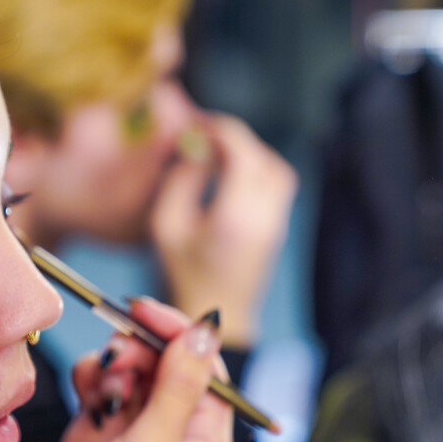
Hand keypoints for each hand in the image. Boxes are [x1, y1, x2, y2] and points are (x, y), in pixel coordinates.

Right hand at [12, 298, 234, 441]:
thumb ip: (179, 385)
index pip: (206, 370)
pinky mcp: (96, 440)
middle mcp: (173, 437)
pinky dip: (91, 381)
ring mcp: (133, 438)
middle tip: (115, 358)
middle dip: (141, 351)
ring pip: (132, 375)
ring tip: (98, 390)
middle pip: (167, 366)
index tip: (142, 310)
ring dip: (114, 367)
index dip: (179, 334)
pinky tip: (82, 390)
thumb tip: (207, 327)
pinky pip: (101, 391)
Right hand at [149, 110, 296, 346]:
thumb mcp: (166, 227)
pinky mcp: (276, 229)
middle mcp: (263, 215)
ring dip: (249, 153)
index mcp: (234, 215)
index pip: (240, 151)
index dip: (217, 129)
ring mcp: (275, 223)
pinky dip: (257, 170)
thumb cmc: (183, 276)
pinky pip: (276, 185)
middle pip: (260, 155)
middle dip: (232, 138)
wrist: (215, 316)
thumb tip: (194, 148)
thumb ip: (179, 181)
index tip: (195, 125)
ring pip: (275, 168)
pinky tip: (231, 174)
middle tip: (204, 134)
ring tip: (218, 153)